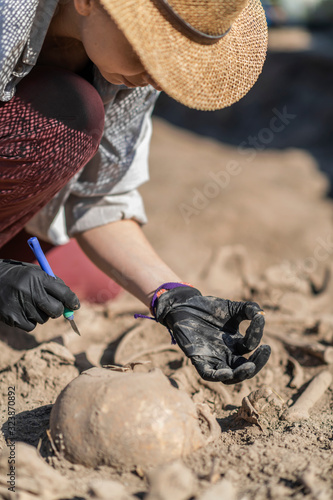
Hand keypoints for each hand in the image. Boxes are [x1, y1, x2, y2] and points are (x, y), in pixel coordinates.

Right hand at [0, 259, 79, 330]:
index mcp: (37, 277)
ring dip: (41, 314)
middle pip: (56, 309)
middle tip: (55, 307)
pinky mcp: (12, 317)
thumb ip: (52, 284)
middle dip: (58, 310)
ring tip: (29, 303)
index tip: (75, 305)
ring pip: (44, 319)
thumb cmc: (17, 276)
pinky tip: (21, 310)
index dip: (72, 300)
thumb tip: (71, 302)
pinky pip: (31, 326)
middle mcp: (29, 290)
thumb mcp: (34, 273)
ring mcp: (20, 305)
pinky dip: (29, 321)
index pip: (63, 292)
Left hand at [154, 285, 270, 383]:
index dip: (256, 333)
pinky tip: (227, 372)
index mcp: (236, 344)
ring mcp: (213, 358)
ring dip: (241, 374)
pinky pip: (208, 374)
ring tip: (250, 366)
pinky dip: (218, 375)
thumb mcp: (231, 308)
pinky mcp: (198, 359)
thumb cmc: (208, 308)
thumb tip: (261, 314)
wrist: (183, 305)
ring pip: (230, 377)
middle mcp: (226, 354)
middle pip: (246, 368)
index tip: (258, 318)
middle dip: (257, 363)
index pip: (251, 345)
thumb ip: (248, 309)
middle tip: (265, 350)